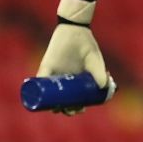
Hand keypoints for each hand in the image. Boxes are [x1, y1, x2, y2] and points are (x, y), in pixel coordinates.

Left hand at [36, 0, 108, 114]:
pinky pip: (39, 81)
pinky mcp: (45, 68)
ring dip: (52, 105)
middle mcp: (63, 80)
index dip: (76, 106)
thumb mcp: (95, 60)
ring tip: (58, 109)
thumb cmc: (86, 45)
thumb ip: (100, 72)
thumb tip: (104, 87)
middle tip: (71, 111)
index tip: (80, 110)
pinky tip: (41, 101)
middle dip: (66, 109)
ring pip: (50, 95)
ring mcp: (53, 75)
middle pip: (62, 100)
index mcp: (76, 80)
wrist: (74, 30)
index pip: (75, 98)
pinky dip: (38, 91)